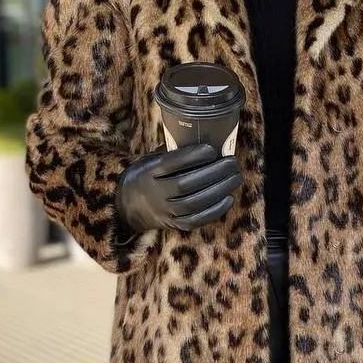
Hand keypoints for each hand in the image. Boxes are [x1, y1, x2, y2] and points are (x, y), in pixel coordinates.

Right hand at [116, 142, 241, 232]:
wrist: (127, 206)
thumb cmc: (146, 176)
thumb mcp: (151, 160)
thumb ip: (172, 152)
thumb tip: (204, 138)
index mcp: (148, 172)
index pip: (170, 164)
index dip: (193, 156)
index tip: (212, 149)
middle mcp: (154, 193)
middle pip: (186, 183)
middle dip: (213, 172)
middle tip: (232, 162)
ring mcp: (164, 211)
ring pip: (194, 202)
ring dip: (219, 189)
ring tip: (235, 177)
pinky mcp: (174, 224)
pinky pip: (196, 220)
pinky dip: (215, 210)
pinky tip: (229, 198)